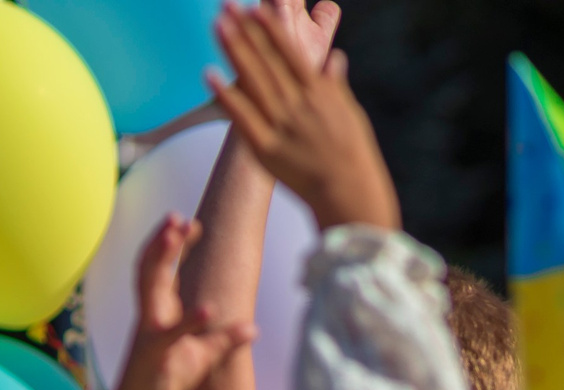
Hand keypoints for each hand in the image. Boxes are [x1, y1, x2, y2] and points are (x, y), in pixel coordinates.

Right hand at [111, 215, 256, 389]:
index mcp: (157, 310)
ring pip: (149, 287)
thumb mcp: (202, 355)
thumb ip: (225, 338)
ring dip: (161, 259)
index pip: (162, 269)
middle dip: (161, 239)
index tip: (190, 223)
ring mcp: (148, 331)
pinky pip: (172, 333)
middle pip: (150, 267)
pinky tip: (207, 308)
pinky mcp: (154, 354)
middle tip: (176, 215)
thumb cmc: (168, 378)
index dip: (172, 244)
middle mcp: (149, 314)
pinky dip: (190, 321)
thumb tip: (254, 328)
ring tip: (175, 236)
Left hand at [208, 4, 398, 231]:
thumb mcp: (351, 114)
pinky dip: (226, 96)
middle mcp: (299, 105)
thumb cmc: (354, 156)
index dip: (270, 29)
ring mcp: (282, 126)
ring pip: (253, 82)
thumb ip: (336, 85)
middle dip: (245, 32)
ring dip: (234, 52)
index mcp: (319, 95)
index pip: (290, 54)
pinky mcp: (267, 149)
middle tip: (226, 5)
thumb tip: (335, 58)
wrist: (350, 196)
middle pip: (266, 61)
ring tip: (217, 26)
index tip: (255, 8)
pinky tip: (209, 75)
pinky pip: (243, 118)